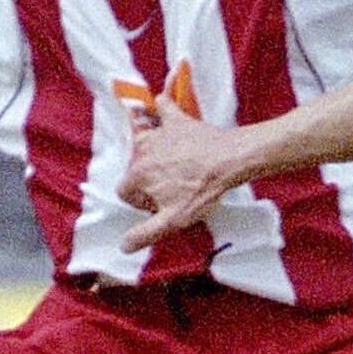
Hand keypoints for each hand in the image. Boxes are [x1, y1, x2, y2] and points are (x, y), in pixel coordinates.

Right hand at [120, 107, 242, 248]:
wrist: (229, 160)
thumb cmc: (202, 190)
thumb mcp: (173, 221)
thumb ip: (145, 233)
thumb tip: (123, 245)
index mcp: (137, 176)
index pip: (125, 192)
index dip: (141, 202)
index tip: (158, 205)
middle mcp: (141, 151)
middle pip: (134, 169)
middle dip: (147, 180)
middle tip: (171, 190)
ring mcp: (158, 133)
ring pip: (142, 142)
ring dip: (150, 151)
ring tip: (172, 165)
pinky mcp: (176, 120)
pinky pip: (162, 107)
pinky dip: (160, 108)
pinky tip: (160, 108)